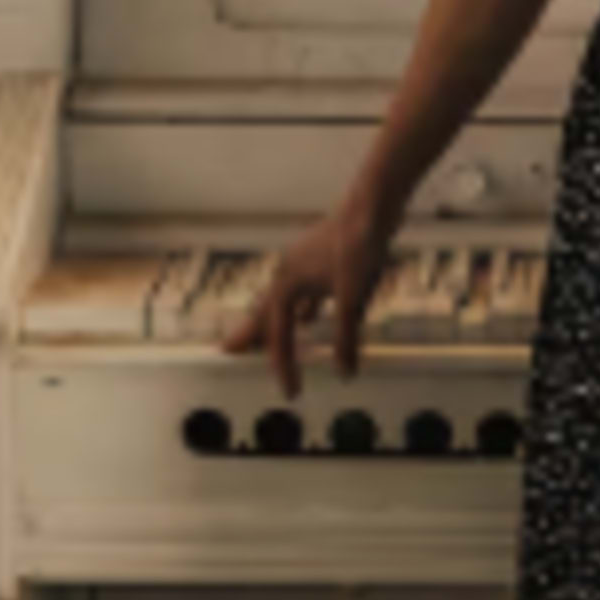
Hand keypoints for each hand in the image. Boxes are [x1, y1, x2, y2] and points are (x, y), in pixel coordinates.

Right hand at [222, 200, 392, 400]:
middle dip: (250, 335)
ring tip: (262, 338)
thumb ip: (346, 338)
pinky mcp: (319, 259)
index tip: (290, 392)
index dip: (284, 366)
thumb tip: (344, 372)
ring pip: (281, 301)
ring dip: (273, 321)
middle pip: (264, 312)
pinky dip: (301, 309)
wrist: (372, 207)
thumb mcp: (351, 298)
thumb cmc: (357, 248)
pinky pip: (303, 292)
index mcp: (287, 285)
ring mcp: (301, 264)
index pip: (279, 335)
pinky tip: (309, 316)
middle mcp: (286, 273)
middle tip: (228, 352)